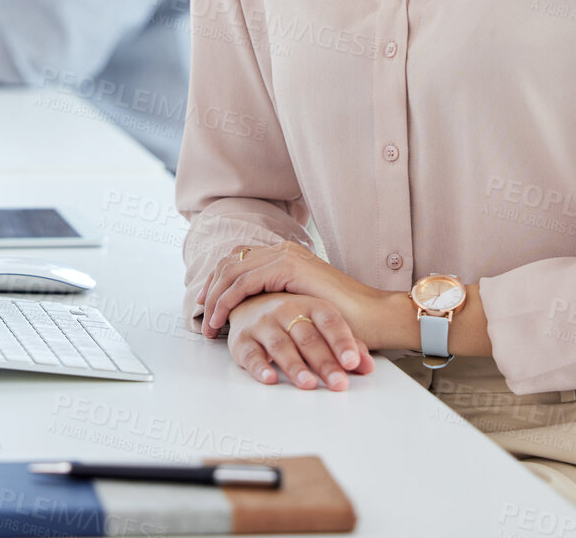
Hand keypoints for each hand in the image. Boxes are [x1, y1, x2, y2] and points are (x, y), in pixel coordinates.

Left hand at [199, 241, 388, 344]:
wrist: (374, 316)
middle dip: (210, 289)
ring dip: (214, 299)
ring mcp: (285, 256)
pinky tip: (221, 319)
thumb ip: (280, 299)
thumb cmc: (344, 318)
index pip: (239, 260)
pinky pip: (244, 282)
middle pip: (229, 262)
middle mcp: (283, 250)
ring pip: (232, 272)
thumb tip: (256, 311)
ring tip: (209, 325)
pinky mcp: (288, 268)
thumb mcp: (303, 305)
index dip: (218, 281)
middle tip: (201, 316)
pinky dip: (227, 300)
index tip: (206, 304)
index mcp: (286, 255)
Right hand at [225, 293, 374, 389]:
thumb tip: (368, 366)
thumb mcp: (319, 322)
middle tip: (338, 383)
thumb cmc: (290, 315)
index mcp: (310, 304)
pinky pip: (250, 353)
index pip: (330, 322)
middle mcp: (285, 310)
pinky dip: (259, 367)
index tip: (353, 362)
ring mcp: (263, 324)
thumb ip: (345, 344)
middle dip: (324, 362)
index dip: (342, 342)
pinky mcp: (242, 339)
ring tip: (308, 383)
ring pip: (281, 345)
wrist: (249, 300)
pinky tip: (270, 378)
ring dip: (295, 365)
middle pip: (308, 337)